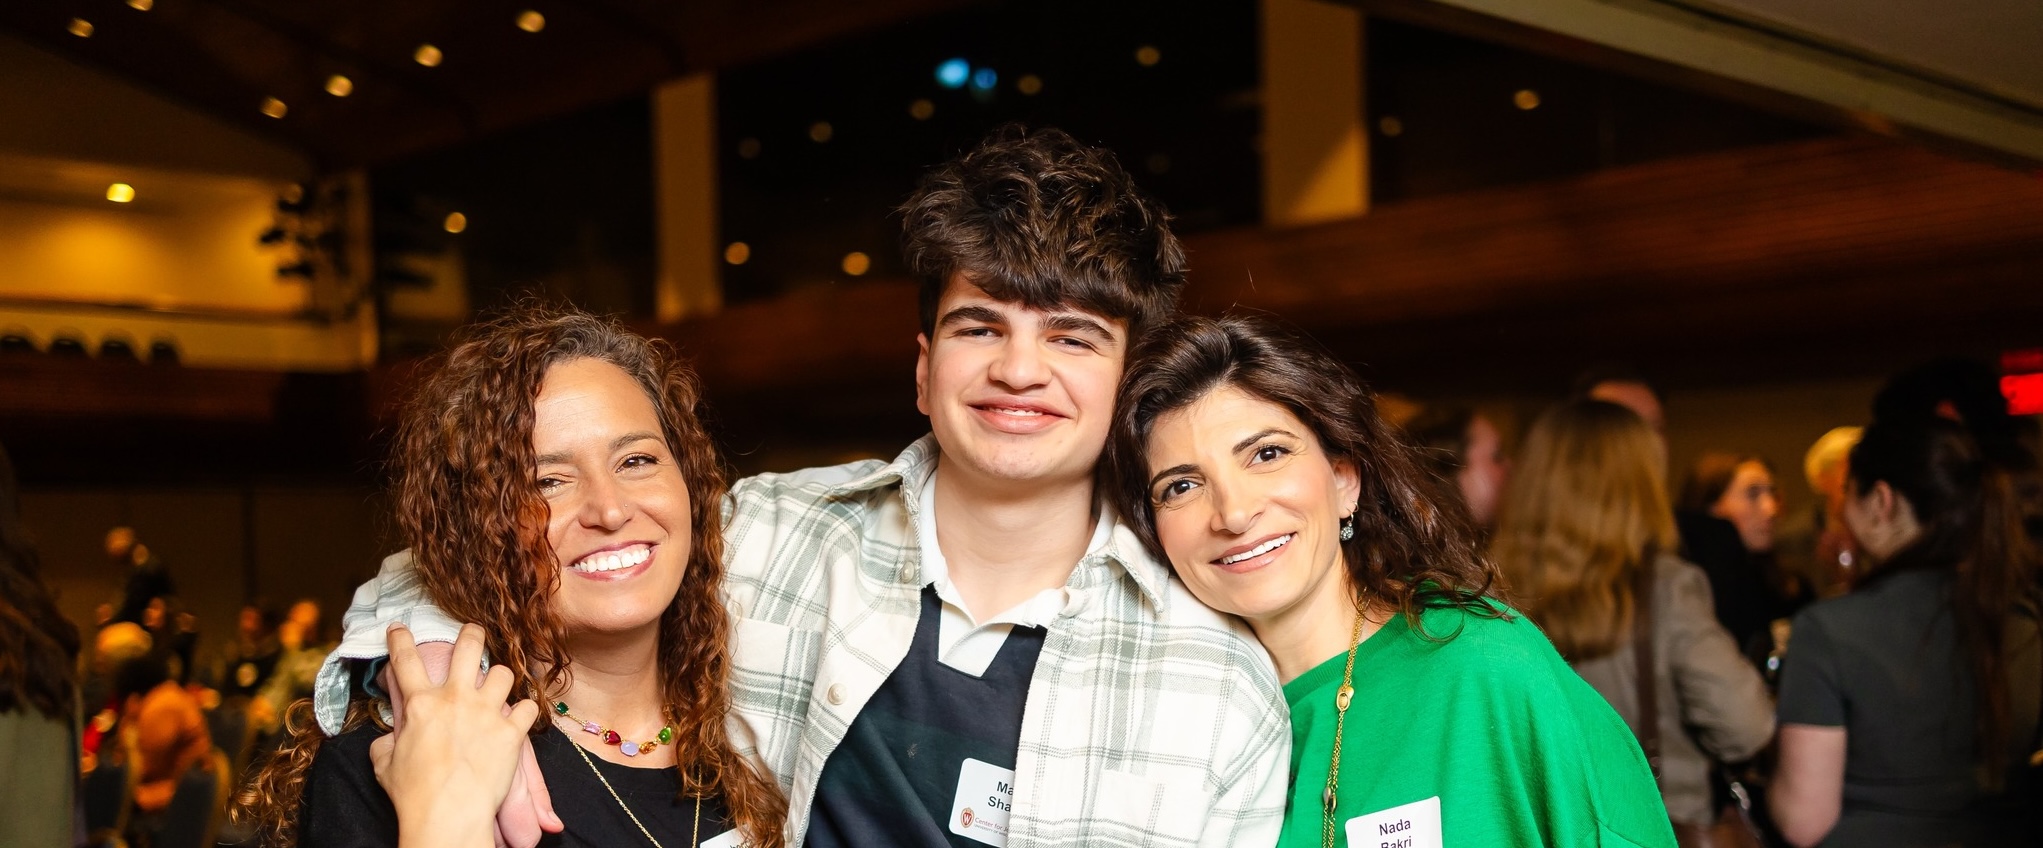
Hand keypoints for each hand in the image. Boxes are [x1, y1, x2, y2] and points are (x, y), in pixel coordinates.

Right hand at [371, 624, 538, 847]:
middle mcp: (456, 699)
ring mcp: (487, 712)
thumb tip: (389, 738)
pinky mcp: (511, 731)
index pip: (405, 659)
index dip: (401, 639)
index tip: (400, 628)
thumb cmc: (413, 793)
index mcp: (421, 704)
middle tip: (473, 633)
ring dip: (501, 679)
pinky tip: (521, 718)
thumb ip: (387, 741)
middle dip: (472, 634)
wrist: (449, 814)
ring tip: (499, 687)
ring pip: (504, 673)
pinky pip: (528, 707)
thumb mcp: (384, 763)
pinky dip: (525, 712)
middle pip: (469, 647)